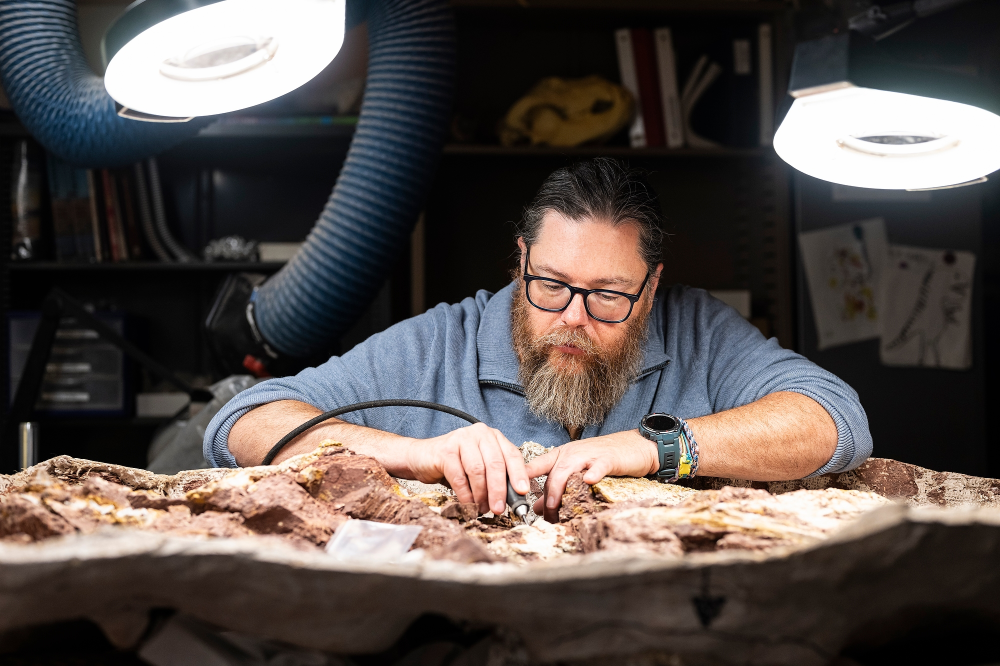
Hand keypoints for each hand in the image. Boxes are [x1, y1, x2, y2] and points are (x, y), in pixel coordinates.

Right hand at [404, 423, 529, 515]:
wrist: (422, 458)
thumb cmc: (455, 464)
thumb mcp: (481, 466)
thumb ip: (499, 475)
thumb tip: (519, 494)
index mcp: (493, 436)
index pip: (512, 455)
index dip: (519, 474)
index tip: (523, 492)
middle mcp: (479, 433)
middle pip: (495, 464)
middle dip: (499, 490)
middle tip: (499, 509)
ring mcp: (462, 439)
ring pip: (478, 471)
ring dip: (481, 495)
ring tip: (482, 508)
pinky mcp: (445, 450)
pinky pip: (460, 477)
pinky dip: (465, 494)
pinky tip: (467, 504)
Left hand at [524, 430, 657, 522]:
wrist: (635, 446)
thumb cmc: (604, 460)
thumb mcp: (577, 473)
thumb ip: (557, 488)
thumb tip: (537, 508)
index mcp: (561, 456)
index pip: (536, 465)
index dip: (520, 477)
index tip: (509, 492)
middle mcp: (571, 453)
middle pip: (552, 473)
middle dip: (546, 496)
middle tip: (546, 517)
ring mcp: (589, 455)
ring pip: (568, 469)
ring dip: (560, 487)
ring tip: (555, 505)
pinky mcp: (608, 458)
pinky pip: (598, 466)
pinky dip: (593, 473)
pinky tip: (588, 481)